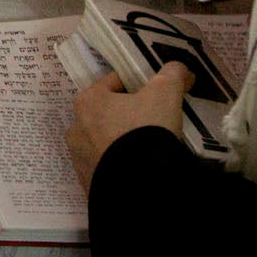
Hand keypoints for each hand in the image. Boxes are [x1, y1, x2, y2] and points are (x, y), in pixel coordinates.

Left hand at [65, 64, 192, 191]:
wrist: (141, 187)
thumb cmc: (146, 131)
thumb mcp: (165, 94)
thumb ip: (172, 75)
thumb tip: (181, 69)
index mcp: (88, 101)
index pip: (114, 83)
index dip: (138, 85)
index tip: (155, 94)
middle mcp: (76, 128)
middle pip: (108, 113)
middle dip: (128, 116)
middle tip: (154, 122)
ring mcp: (80, 159)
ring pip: (105, 141)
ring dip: (122, 142)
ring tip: (148, 149)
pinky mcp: (88, 184)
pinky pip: (107, 167)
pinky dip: (120, 165)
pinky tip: (140, 168)